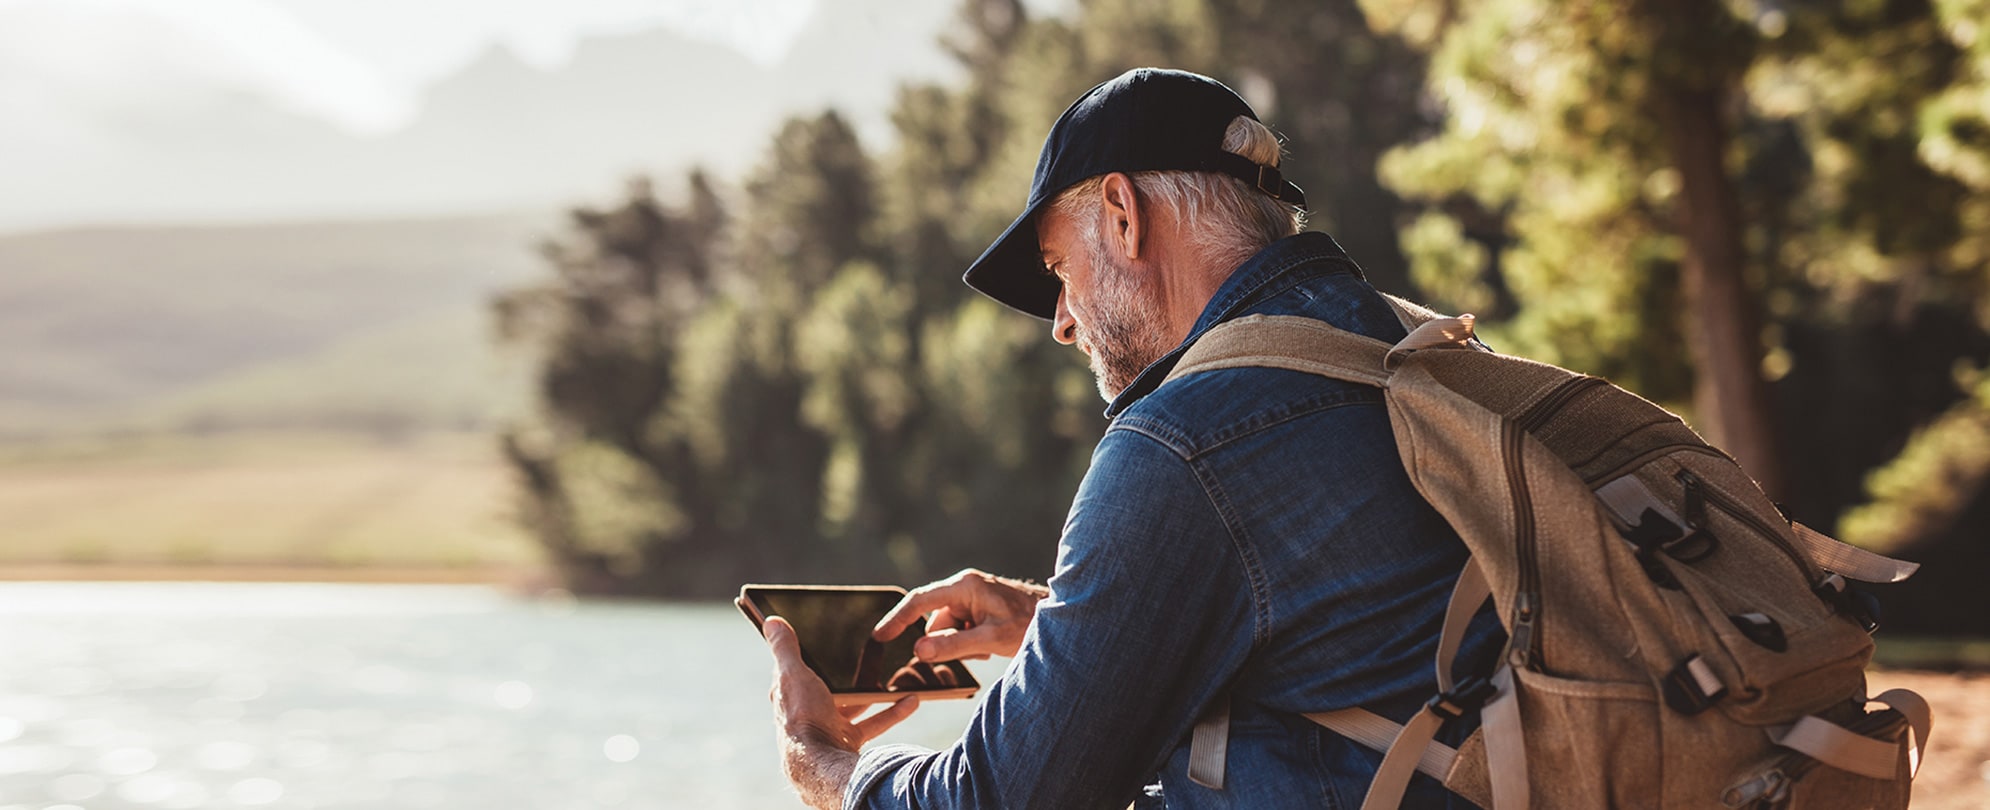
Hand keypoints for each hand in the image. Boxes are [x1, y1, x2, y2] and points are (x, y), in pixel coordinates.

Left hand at [764, 616, 918, 808]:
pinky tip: (911, 700)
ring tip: (896, 675)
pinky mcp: (849, 740)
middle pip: (832, 686)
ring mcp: (830, 727)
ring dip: (876, 691)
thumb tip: (771, 622)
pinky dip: (893, 712)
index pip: (798, 669)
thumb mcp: (793, 673)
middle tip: (874, 653)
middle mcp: (809, 711)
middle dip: (851, 673)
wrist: (821, 763)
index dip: (810, 654)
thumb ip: (785, 648)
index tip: (829, 638)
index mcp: (790, 695)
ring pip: (856, 704)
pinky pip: (875, 723)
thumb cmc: (803, 716)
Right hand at [874, 569, 1048, 661]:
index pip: (920, 601)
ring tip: (987, 649)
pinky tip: (989, 647)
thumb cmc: (1029, 624)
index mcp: (964, 586)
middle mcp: (965, 587)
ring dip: (959, 645)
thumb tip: (919, 650)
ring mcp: (972, 598)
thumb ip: (954, 645)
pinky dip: (969, 643)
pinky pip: (960, 630)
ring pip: (947, 630)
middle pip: (935, 621)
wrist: (1061, 622)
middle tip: (974, 652)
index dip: (896, 619)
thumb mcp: (990, 639)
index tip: (879, 638)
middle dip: (946, 642)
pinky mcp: (979, 609)